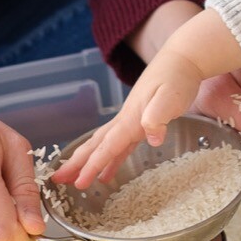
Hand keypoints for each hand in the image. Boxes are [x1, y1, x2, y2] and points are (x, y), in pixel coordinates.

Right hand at [52, 38, 211, 188]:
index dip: (92, 165)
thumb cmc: (177, 76)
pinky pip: (118, 146)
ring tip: (73, 180)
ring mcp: (130, 120)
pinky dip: (109, 160)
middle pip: (96, 145)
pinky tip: (107, 175)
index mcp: (131, 117)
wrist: (183, 58)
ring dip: (87, 162)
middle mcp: (125, 120)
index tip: (78, 183)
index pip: (107, 146)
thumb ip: (158, 116)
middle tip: (57, 180)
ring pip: (103, 145)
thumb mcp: (171, 96)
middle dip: (76, 163)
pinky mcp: (138, 122)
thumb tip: (152, 138)